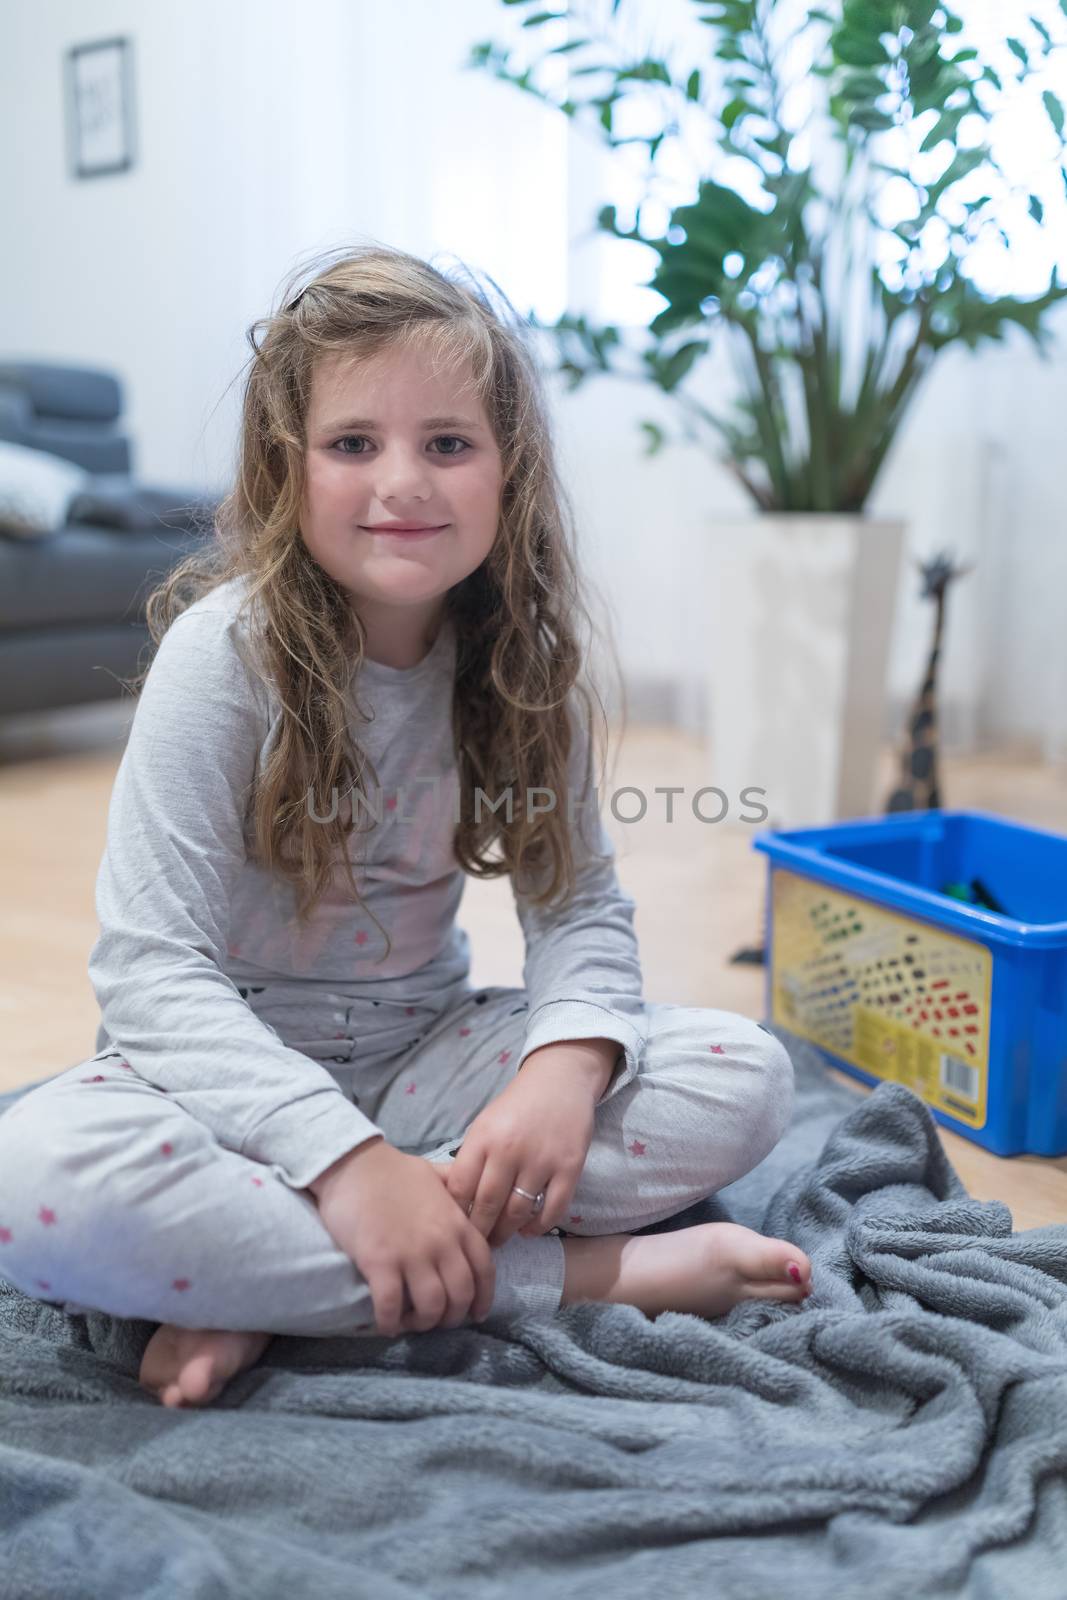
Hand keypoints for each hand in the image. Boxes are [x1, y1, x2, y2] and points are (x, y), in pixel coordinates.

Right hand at [310, 1139, 496, 1335]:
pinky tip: (386, 1324)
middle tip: (436, 1321)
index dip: (483, 1298)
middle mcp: (442, 1242)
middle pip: (460, 1295)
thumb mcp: (437, 1174)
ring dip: (423, 1323)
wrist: (353, 1164)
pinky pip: (392, 1306)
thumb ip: (458, 1189)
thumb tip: (472, 1197)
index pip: (484, 1270)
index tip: (476, 1314)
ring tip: (410, 1322)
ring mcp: (412, 1254)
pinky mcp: (380, 1262)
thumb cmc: (394, 1170)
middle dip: (452, 1317)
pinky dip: (391, 1322)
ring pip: (431, 1307)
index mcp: (458, 1223)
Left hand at [445, 1057, 597, 1248]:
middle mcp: (510, 1150)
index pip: (460, 1187)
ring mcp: (542, 1160)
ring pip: (518, 1212)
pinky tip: (529, 1230)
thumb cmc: (516, 1106)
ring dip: (507, 1233)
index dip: (455, 1213)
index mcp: (483, 1138)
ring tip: (500, 1239)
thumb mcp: (484, 1125)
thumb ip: (472, 1159)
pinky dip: (539, 1227)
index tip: (455, 1226)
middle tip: (476, 1243)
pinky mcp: (569, 1168)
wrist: (560, 1081)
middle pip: (486, 1205)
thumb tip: (457, 1203)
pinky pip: (552, 1210)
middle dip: (479, 1231)